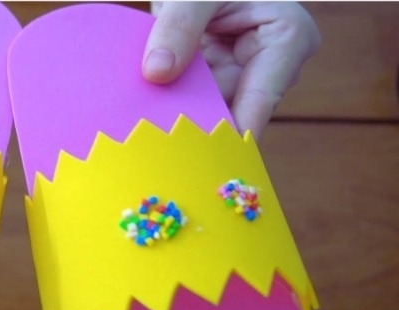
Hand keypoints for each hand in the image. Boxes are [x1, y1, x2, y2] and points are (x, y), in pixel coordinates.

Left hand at [142, 2, 320, 139]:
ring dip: (177, 115)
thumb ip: (179, 24)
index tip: (214, 160)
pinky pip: (191, 101)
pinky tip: (146, 120)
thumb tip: (157, 72)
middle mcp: (270, 64)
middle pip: (232, 108)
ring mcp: (240, 74)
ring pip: (208, 109)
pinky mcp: (214, 79)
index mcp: (288, 36)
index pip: (262, 95)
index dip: (235, 130)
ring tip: (148, 133)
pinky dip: (168, 105)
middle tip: (164, 153)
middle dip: (197, 124)